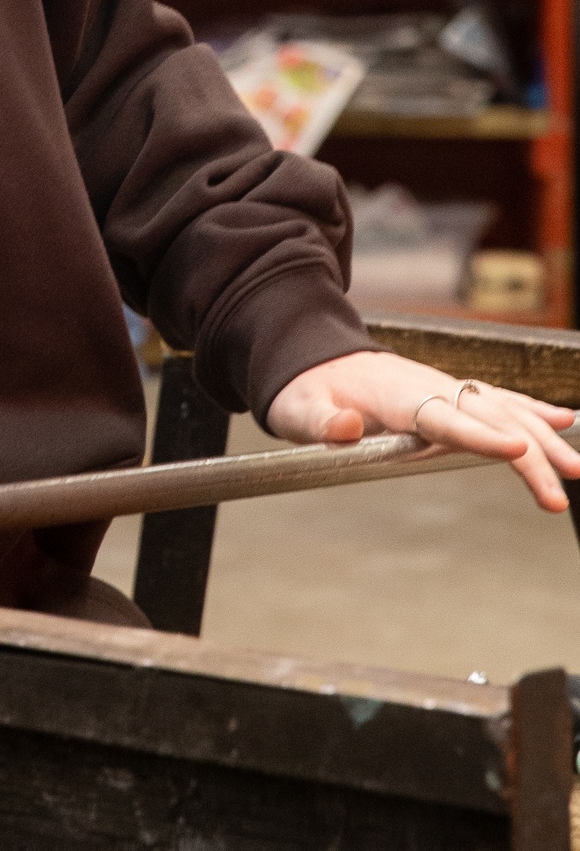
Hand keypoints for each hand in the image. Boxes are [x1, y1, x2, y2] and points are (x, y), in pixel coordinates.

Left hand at [268, 349, 579, 512]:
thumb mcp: (298, 409)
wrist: (313, 358)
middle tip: (558, 491)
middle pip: (490, 419)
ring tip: (576, 469)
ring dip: (543, 438)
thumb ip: (321, 422)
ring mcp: (445, 388)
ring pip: (505, 410)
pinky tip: (566, 422)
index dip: (481, 436)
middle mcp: (431, 388)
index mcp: (397, 395)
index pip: (445, 419)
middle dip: (530, 454)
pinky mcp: (451, 393)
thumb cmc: (306, 391)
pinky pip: (500, 400)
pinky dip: (534, 410)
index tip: (517, 449)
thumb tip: (346, 429)